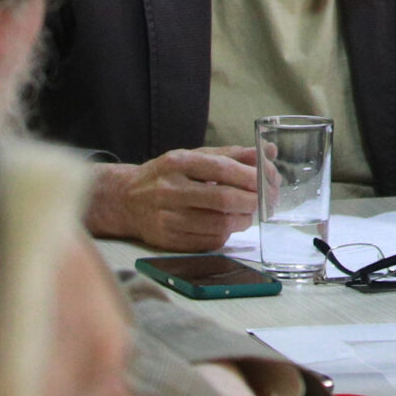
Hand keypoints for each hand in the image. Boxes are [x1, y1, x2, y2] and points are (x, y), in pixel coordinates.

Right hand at [86, 147, 258, 249]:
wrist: (125, 199)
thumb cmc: (168, 176)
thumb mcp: (195, 157)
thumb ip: (233, 155)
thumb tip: (269, 153)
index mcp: (178, 163)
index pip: (223, 169)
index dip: (252, 177)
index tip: (270, 181)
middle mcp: (169, 189)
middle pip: (224, 200)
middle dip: (253, 201)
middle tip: (266, 201)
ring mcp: (167, 217)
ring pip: (219, 224)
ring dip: (243, 220)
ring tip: (248, 212)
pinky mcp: (168, 240)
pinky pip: (209, 242)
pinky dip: (226, 234)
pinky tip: (228, 224)